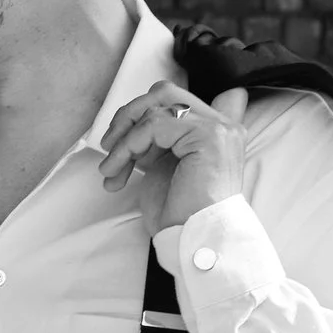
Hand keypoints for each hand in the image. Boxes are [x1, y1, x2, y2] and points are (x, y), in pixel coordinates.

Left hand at [98, 81, 249, 233]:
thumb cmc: (180, 213)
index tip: (124, 141)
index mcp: (214, 130)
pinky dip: (129, 145)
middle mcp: (222, 124)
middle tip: (109, 145)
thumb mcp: (164, 166)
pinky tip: (118, 170)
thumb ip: (157, 141)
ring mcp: (218, 126)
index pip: (175, 100)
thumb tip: (132, 126)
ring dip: (125, 136)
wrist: (194, 239)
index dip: (144, 113)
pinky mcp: (207, 135)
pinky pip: (155, 124)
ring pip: (157, 105)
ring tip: (111, 167)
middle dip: (129, 115)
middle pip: (165, 93)